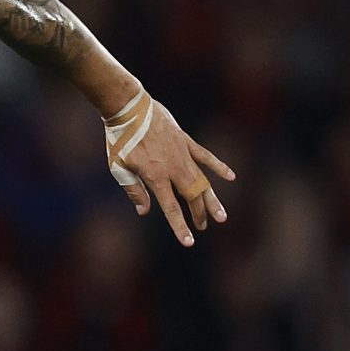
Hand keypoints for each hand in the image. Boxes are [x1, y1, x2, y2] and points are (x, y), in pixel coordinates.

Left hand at [111, 97, 232, 246]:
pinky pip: (206, 156)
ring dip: (211, 198)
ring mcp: (182, 153)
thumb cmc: (119, 140)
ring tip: (220, 215)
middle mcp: (173, 167)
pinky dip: (218, 166)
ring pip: (202, 180)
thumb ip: (133, 190)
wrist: (128, 109)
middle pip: (191, 196)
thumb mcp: (119, 168)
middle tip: (203, 226)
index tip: (189, 242)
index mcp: (155, 176)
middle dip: (198, 214)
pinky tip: (231, 177)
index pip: (171, 208)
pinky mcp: (186, 141)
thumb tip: (144, 211)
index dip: (180, 226)